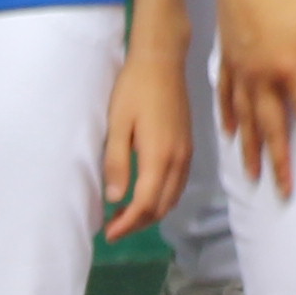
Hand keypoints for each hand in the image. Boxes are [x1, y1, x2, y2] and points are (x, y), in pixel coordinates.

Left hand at [98, 35, 192, 240]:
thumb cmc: (134, 88)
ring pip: (172, 198)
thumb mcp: (117, 124)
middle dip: (137, 223)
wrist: (162, 61)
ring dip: (150, 213)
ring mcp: (186, 154)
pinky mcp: (188, 147)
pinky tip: (144, 195)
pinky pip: (178, 184)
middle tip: (111, 228)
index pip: (145, 204)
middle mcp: (178, 160)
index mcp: (159, 156)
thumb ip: (116, 162)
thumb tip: (115, 199)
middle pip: (161, 207)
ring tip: (124, 216)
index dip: (127, 224)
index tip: (108, 233)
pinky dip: (162, 198)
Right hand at [214, 0, 295, 193]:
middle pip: (271, 130)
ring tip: (253, 176)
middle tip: (284, 193)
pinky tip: (229, 133)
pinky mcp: (226, 62)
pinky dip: (227, 118)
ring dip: (250, 150)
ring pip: (244, 121)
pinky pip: (225, 97)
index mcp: (290, 69)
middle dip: (279, 164)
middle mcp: (261, 78)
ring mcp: (240, 72)